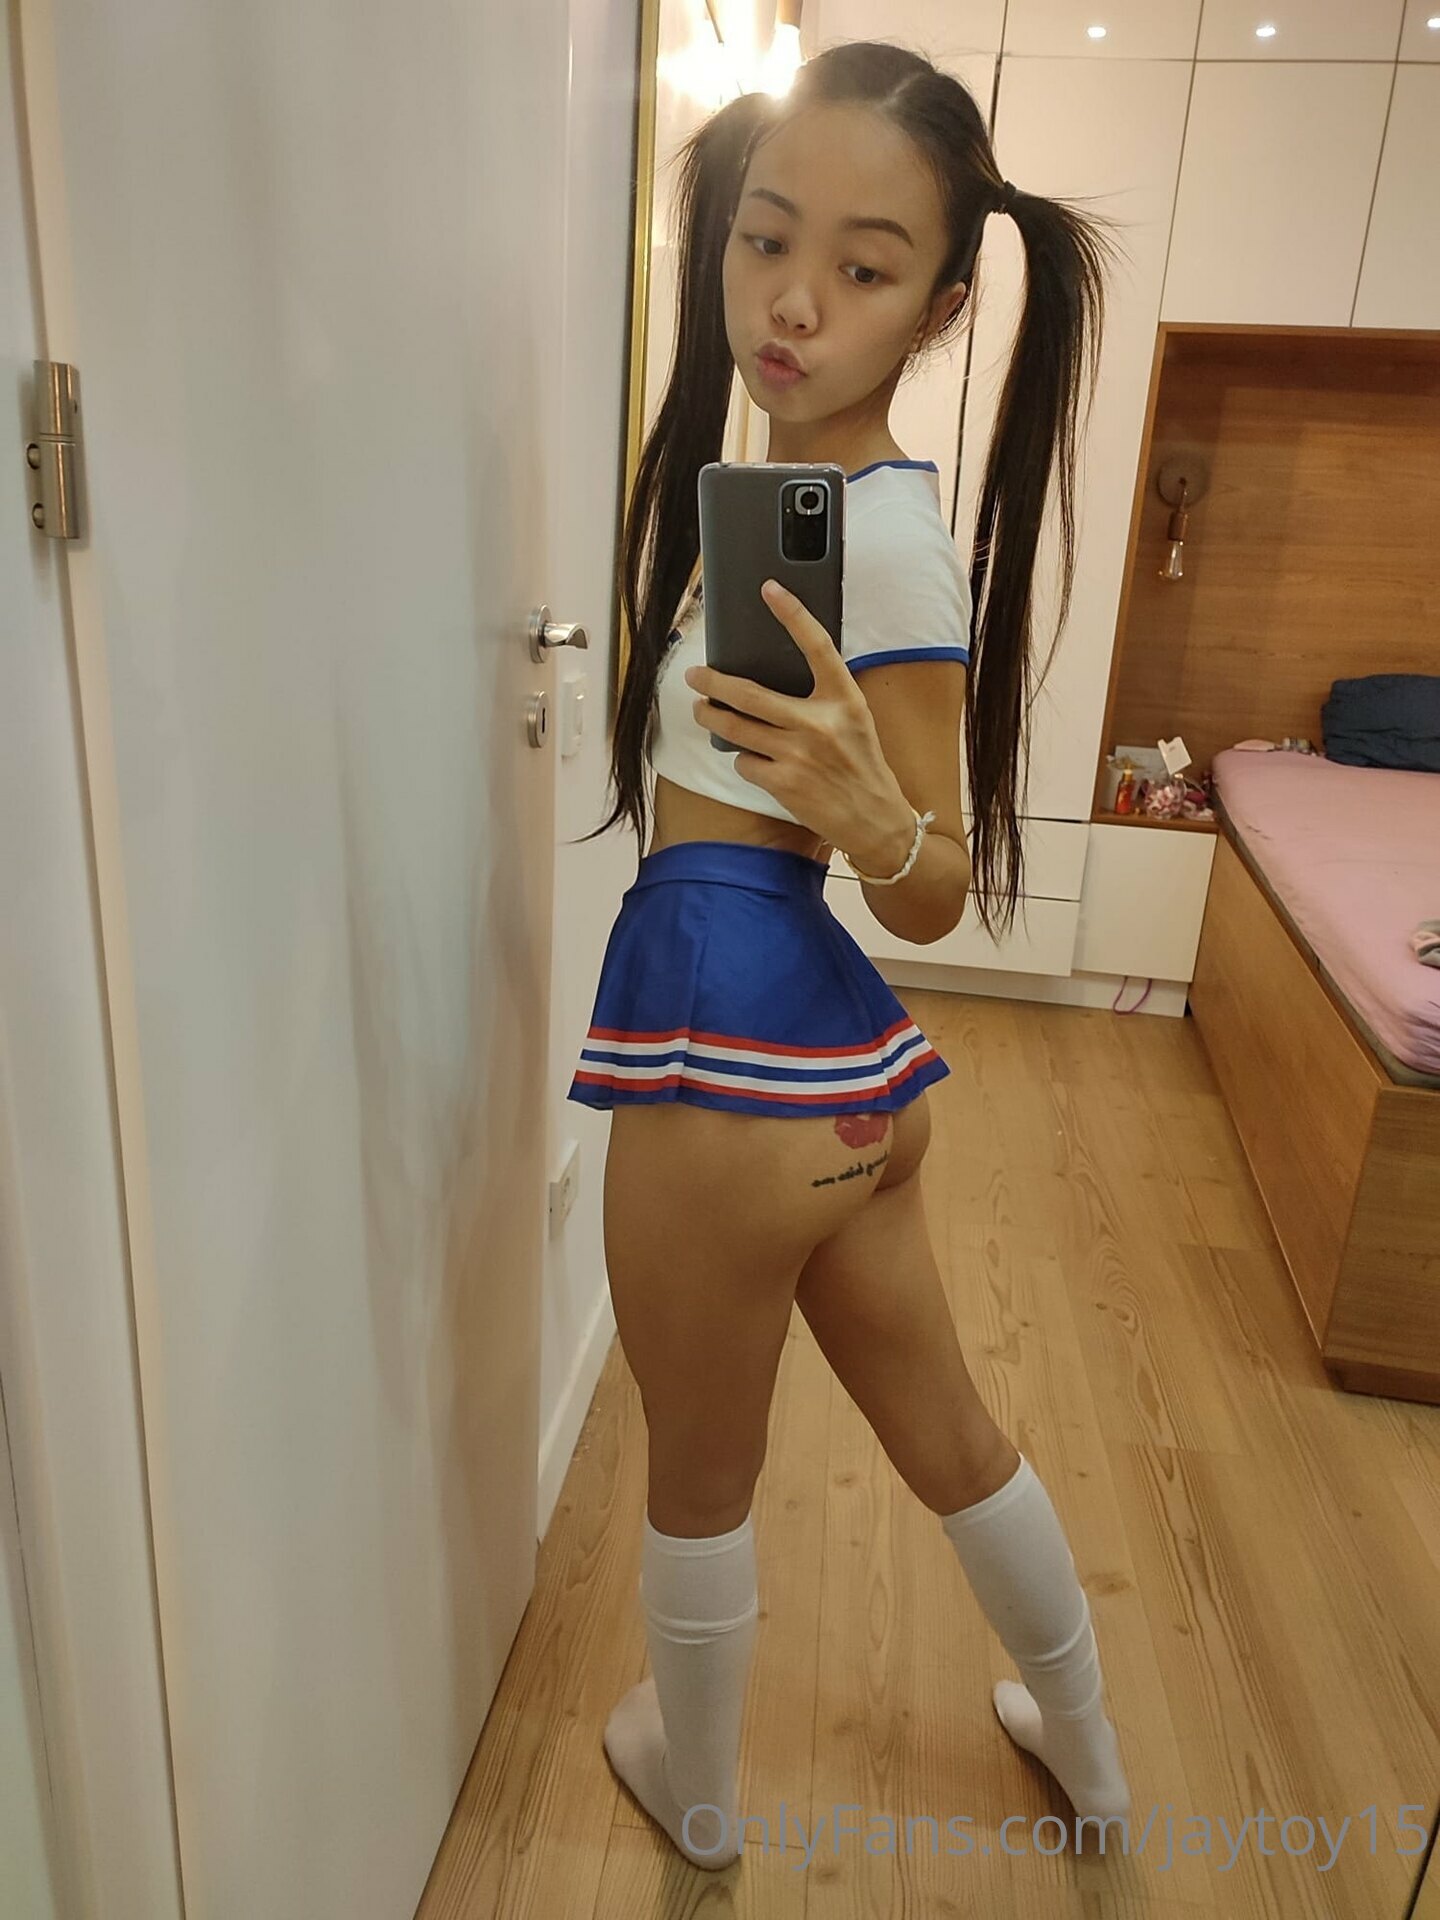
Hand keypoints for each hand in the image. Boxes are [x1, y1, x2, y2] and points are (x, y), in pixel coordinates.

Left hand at [683, 579, 913, 863]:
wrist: (876, 820)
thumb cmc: (862, 767)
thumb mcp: (854, 721)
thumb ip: (823, 698)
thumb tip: (771, 678)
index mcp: (844, 699)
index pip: (817, 646)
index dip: (793, 614)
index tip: (770, 589)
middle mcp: (821, 723)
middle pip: (750, 693)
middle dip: (712, 682)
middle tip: (694, 675)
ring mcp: (799, 754)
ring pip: (735, 728)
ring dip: (711, 718)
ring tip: (702, 711)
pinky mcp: (783, 783)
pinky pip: (744, 762)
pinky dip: (745, 761)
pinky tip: (759, 764)